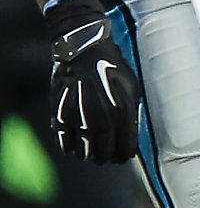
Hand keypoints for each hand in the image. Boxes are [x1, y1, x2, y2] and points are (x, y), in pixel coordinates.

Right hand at [45, 0, 139, 161]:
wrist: (83, 50)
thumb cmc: (112, 68)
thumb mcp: (132, 88)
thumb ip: (132, 114)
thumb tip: (131, 138)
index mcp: (123, 112)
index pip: (126, 149)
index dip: (124, 155)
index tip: (122, 156)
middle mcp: (101, 118)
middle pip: (105, 154)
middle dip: (107, 157)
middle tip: (106, 157)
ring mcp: (79, 119)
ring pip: (85, 153)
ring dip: (89, 155)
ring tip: (92, 152)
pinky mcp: (60, 116)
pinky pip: (65, 145)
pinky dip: (71, 149)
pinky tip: (76, 145)